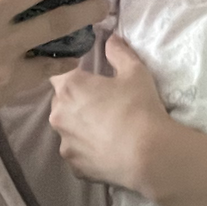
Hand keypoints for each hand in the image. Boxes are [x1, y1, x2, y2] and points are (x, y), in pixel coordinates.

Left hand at [48, 32, 170, 191]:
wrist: (148, 155)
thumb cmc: (139, 107)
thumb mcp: (135, 72)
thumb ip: (119, 52)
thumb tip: (111, 39)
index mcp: (69, 87)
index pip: (59, 74)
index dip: (75, 77)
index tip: (92, 82)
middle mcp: (58, 115)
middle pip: (61, 103)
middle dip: (76, 103)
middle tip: (103, 106)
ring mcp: (64, 143)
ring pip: (68, 130)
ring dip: (80, 128)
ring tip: (106, 132)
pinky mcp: (73, 166)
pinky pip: (77, 153)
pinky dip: (88, 151)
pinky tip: (107, 150)